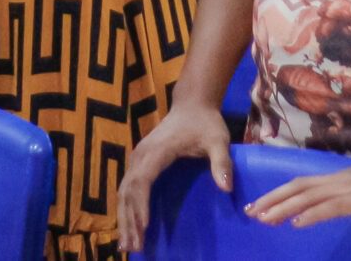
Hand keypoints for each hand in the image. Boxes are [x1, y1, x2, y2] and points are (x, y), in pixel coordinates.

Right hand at [116, 99, 234, 250]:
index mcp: (157, 150)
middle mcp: (141, 154)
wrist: (192, 104)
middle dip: (129, 219)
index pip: (143, 180)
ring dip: (124, 217)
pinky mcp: (139, 162)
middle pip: (128, 190)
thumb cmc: (205, 122)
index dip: (141, 204)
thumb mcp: (218, 139)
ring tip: (127, 244)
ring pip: (124, 191)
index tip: (144, 226)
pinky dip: (126, 208)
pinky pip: (128, 188)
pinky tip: (129, 226)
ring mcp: (138, 157)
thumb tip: (226, 188)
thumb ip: (221, 162)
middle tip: (133, 246)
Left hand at [246, 147, 350, 230]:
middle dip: (271, 200)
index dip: (280, 192)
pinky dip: (310, 214)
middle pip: (298, 188)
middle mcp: (340, 180)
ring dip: (282, 208)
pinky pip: (330, 208)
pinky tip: (296, 222)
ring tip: (262, 218)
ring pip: (307, 197)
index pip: (304, 183)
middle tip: (249, 211)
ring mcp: (349, 189)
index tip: (260, 203)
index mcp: (342, 177)